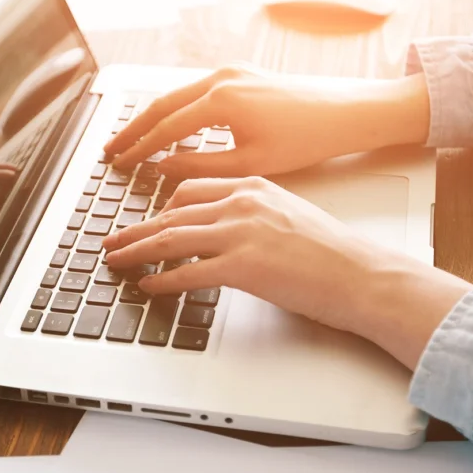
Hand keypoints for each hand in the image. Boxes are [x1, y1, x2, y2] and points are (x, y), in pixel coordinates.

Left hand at [103, 177, 471, 369]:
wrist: (360, 274)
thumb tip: (219, 233)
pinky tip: (148, 286)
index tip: (143, 221)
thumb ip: (249, 217)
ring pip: (171, 240)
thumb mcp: (285, 216)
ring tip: (117, 262)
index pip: (190, 192)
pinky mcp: (242, 267)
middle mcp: (241, 203)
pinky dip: (162, 280)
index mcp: (252, 186)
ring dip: (137, 252)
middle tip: (112, 241)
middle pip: (172, 214)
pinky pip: (188, 272)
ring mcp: (240, 234)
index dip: (160, 210)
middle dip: (136, 230)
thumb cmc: (329, 252)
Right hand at [104, 63, 429, 177]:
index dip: (138, 149)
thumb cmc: (305, 140)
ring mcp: (232, 72)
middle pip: (162, 104)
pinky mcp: (241, 75)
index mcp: (222, 100)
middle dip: (133, 129)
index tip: (119, 165)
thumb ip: (198, 166)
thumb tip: (161, 168)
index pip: (164, 128)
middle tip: (111, 149)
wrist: (347, 113)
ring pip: (177, 95)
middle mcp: (222, 78)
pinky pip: (195, 92)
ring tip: (132, 140)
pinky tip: (169, 129)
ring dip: (152, 119)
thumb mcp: (248, 165)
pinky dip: (176, 111)